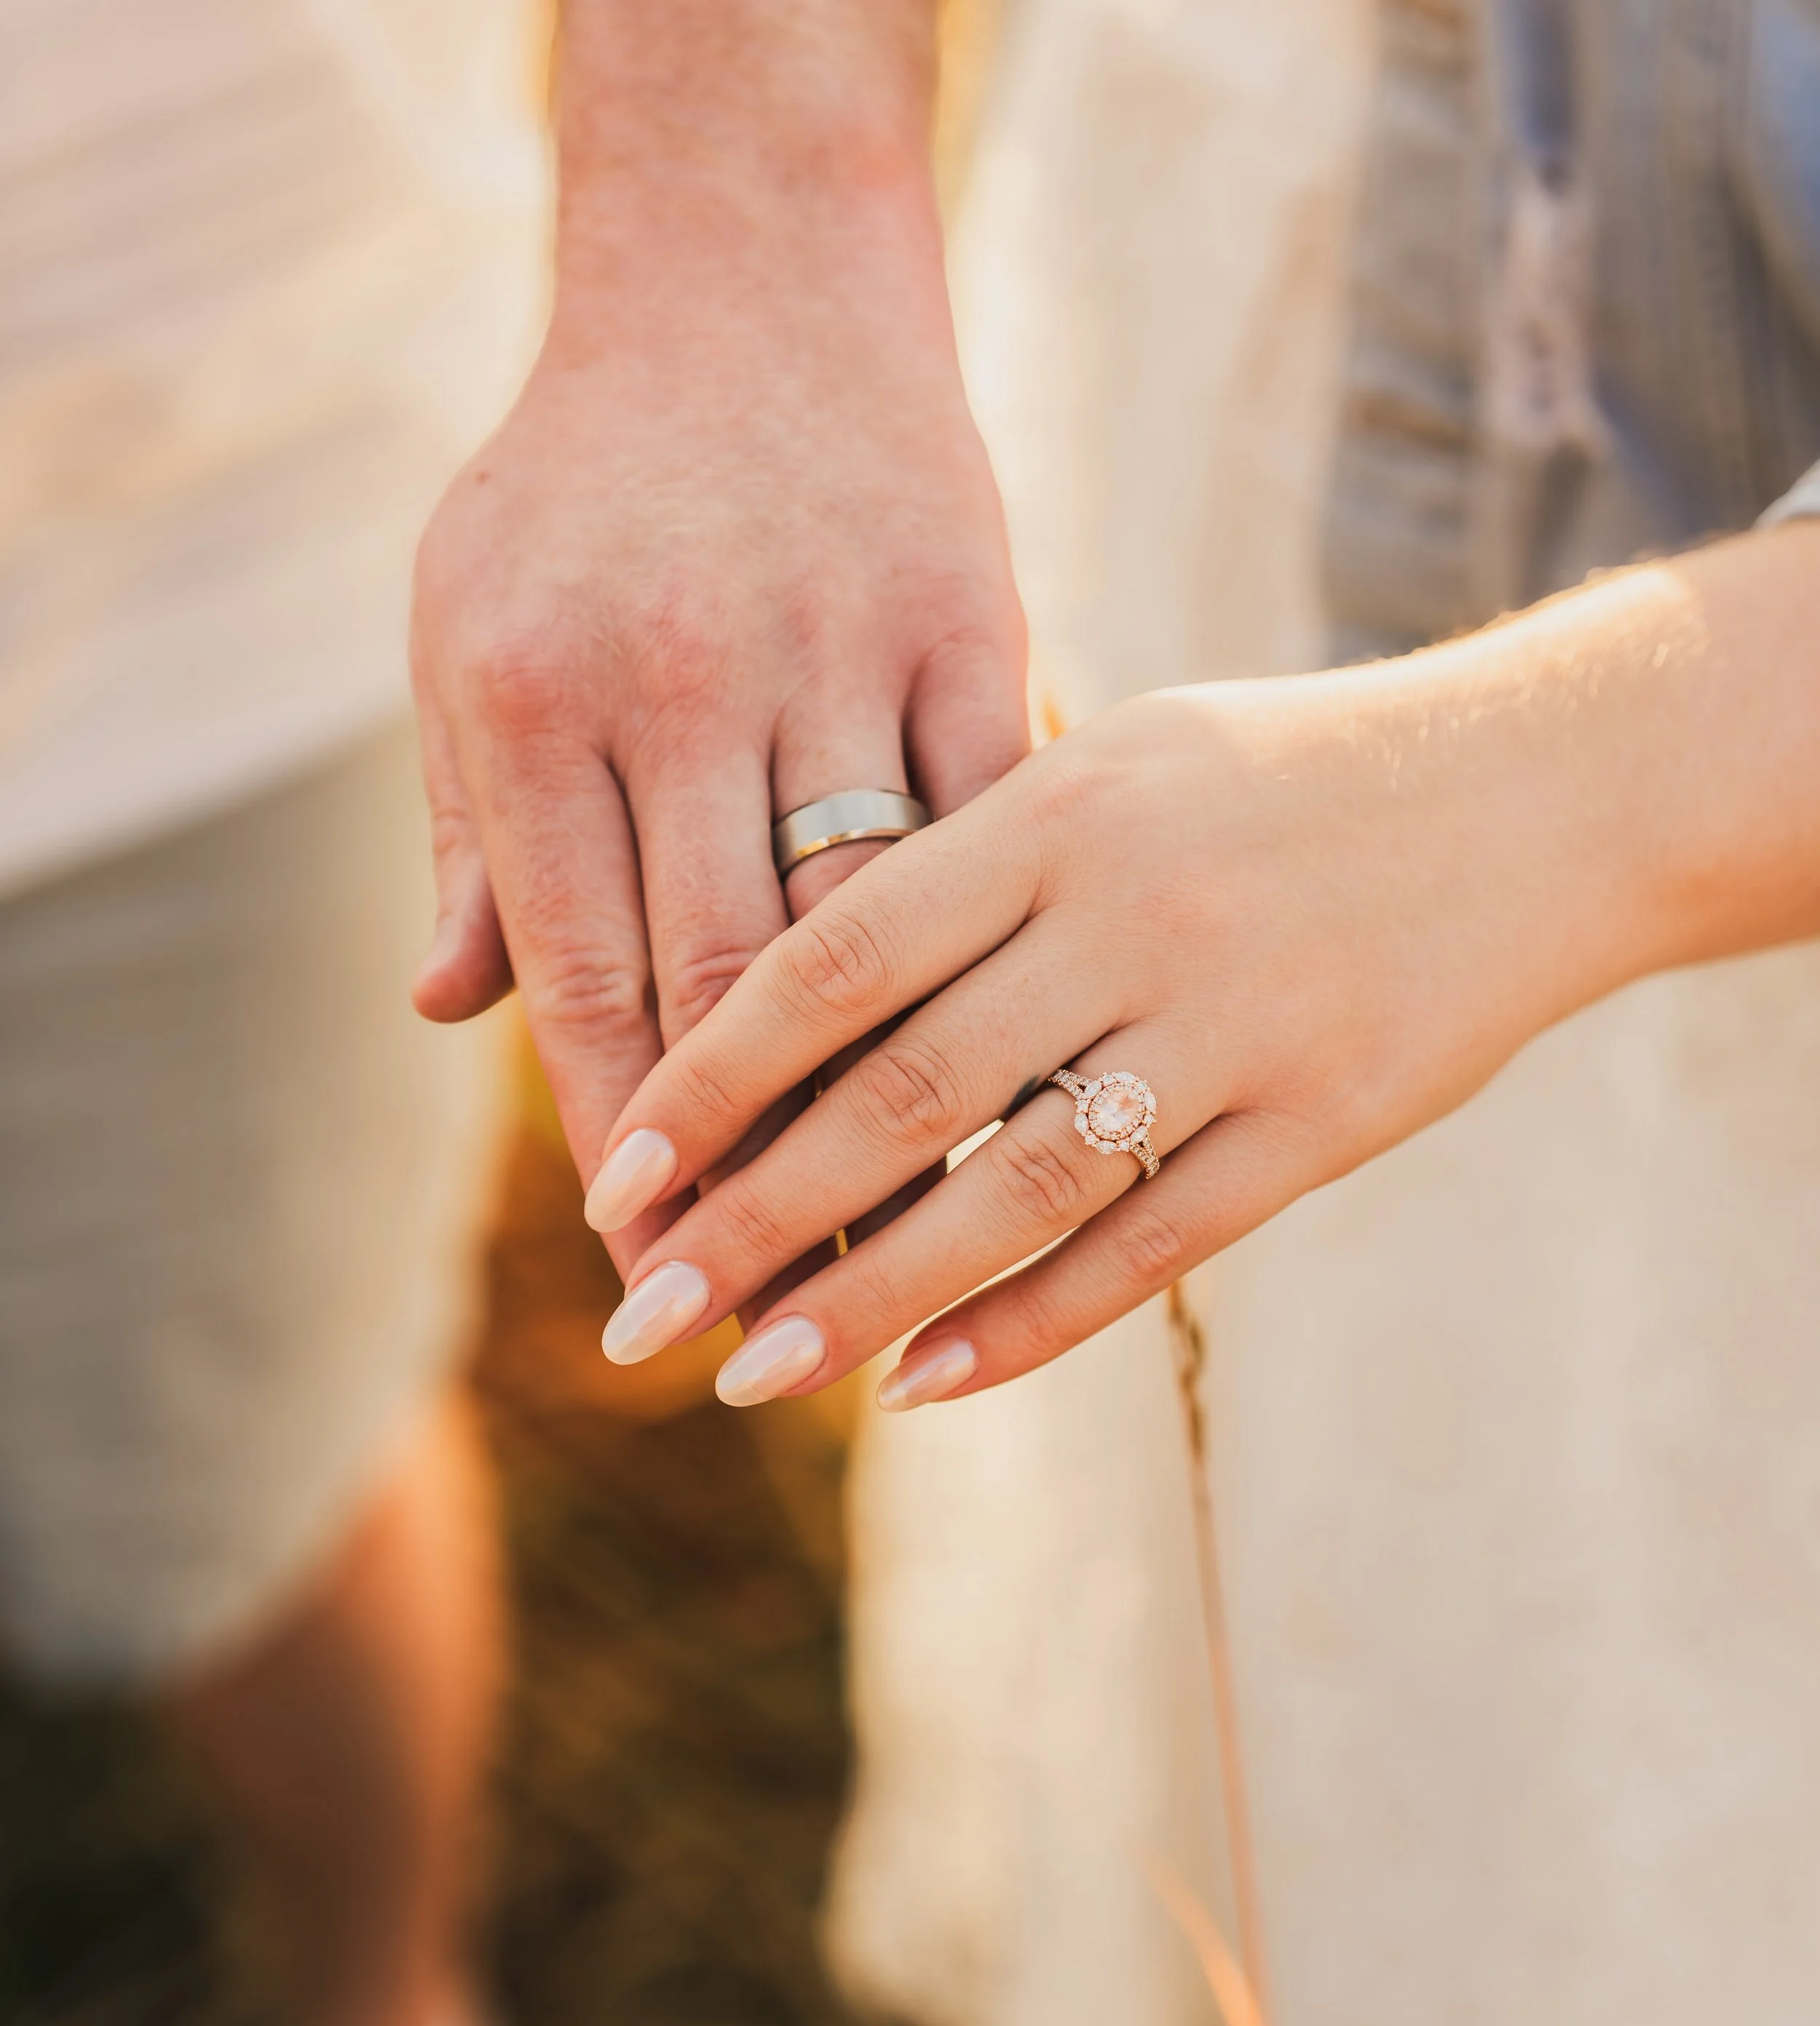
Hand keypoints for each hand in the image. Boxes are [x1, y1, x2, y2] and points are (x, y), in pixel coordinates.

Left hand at [407, 2, 1026, 1270]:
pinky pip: (989, 828)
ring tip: (899, 1233)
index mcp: (539, 700)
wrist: (748, 279)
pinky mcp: (979, 623)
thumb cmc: (582, 482)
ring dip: (886, 1100)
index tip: (658, 1266)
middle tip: (774, 1304)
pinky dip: (997, 952)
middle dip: (751, 1166)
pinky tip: (1012, 1063)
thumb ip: (469, 831)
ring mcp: (844, 649)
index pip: (591, 982)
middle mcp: (687, 682)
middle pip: (727, 987)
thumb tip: (445, 1012)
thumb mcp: (467, 628)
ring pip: (872, 931)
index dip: (629, 1143)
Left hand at [573, 528, 1819, 1402]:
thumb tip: (788, 1011)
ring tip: (756, 1375)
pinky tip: (924, 1384)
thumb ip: (968, 864)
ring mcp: (1237, 1022)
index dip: (712, 1075)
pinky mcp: (1325, 1120)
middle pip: (903, 1092)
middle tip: (640, 1320)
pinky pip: (1152, 1244)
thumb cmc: (1275, 775)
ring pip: (1016, 1190)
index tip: (614, 1175)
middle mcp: (1136, 912)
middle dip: (754, 1216)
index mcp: (1059, 806)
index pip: (837, 954)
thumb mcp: (1113, 762)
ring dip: (872, 1296)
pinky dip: (1028, 1324)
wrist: (1534, 789)